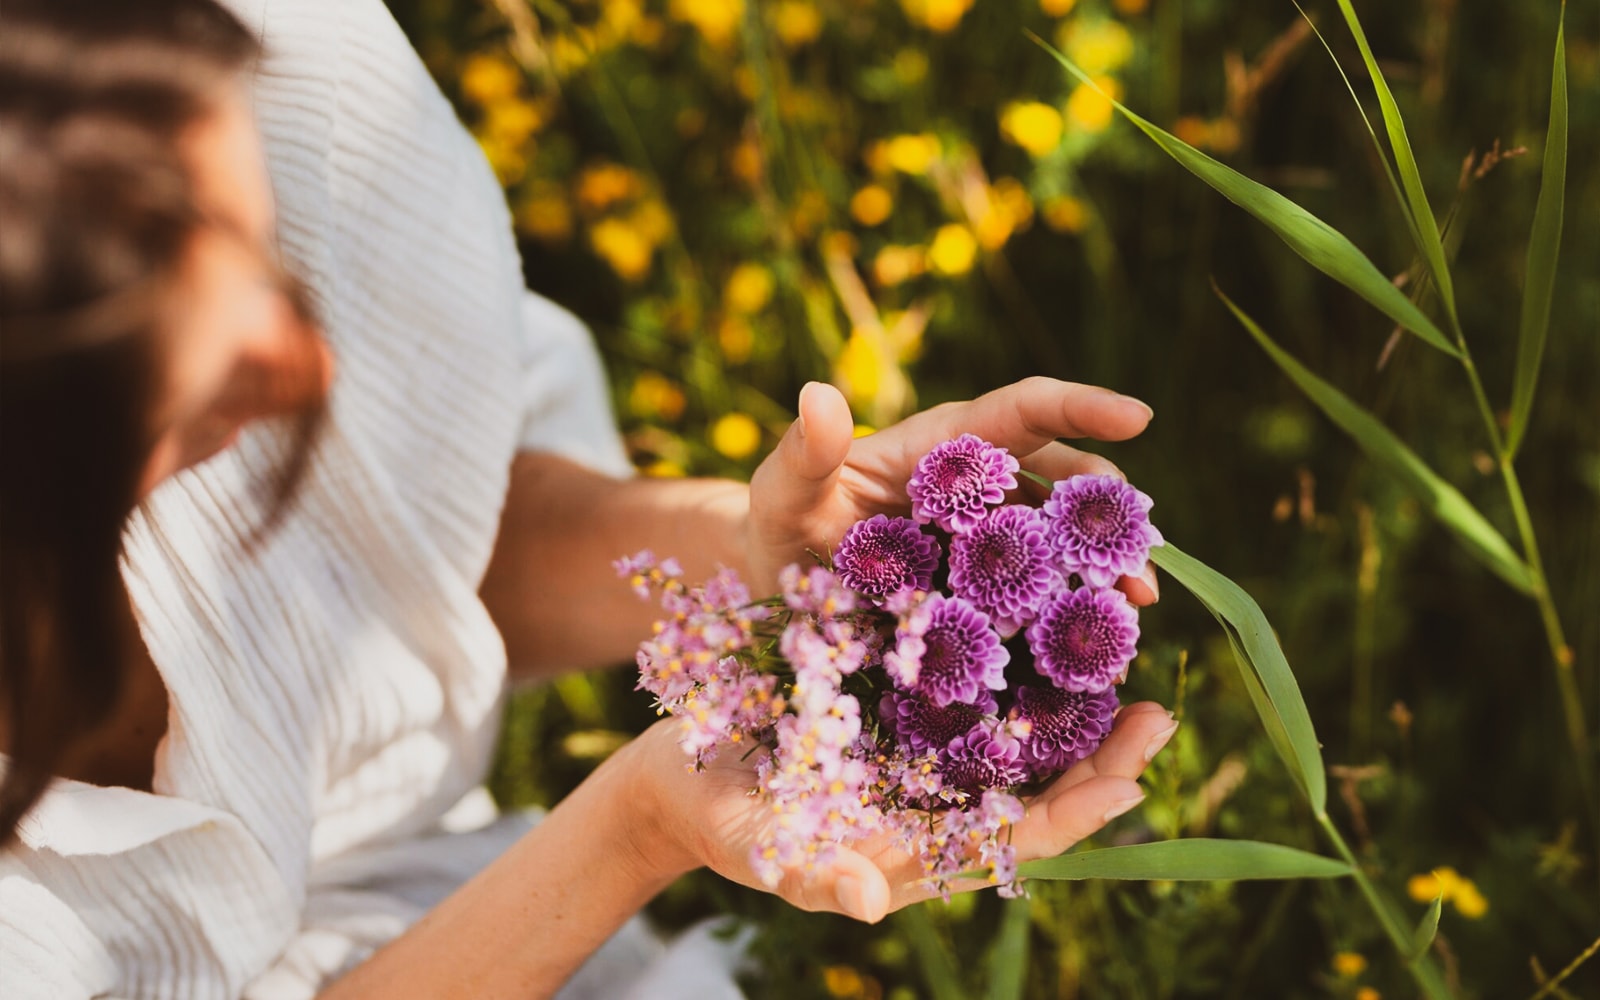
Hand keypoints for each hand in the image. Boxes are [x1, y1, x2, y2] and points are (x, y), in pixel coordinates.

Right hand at [631, 701, 1178, 921]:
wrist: (675, 777)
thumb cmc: (715, 821)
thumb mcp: (755, 845)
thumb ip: (811, 873)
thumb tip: (867, 903)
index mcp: (916, 849)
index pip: (1015, 838)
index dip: (1075, 812)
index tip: (1133, 781)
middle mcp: (932, 804)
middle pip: (1035, 788)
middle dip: (1101, 758)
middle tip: (1158, 712)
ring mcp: (917, 757)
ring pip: (1012, 738)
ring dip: (1067, 702)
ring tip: (1120, 653)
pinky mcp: (894, 709)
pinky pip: (966, 692)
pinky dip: (1006, 661)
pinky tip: (1034, 612)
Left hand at [746, 378, 1158, 602]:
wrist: (777, 583)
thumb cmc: (782, 520)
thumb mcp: (783, 490)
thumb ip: (804, 452)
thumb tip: (819, 395)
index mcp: (947, 444)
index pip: (1024, 411)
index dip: (1082, 407)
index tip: (1140, 416)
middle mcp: (983, 488)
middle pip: (1067, 487)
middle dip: (1113, 521)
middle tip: (1141, 577)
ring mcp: (989, 544)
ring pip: (1066, 548)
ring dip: (1105, 579)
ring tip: (1130, 625)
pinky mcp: (986, 595)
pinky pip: (1040, 602)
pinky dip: (1071, 624)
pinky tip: (1093, 665)